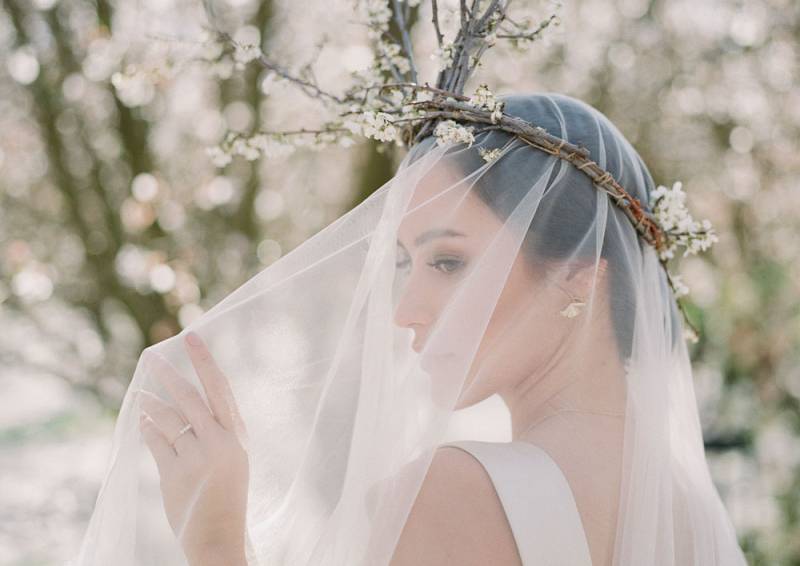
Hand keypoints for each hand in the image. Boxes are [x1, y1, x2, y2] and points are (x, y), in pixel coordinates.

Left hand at [137, 331, 249, 565]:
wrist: (220, 537)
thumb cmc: (228, 497)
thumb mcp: (233, 459)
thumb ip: (217, 432)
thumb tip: (187, 406)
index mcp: (237, 436)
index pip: (220, 388)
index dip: (205, 361)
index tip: (192, 338)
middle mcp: (219, 441)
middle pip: (190, 397)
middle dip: (169, 374)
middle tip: (152, 358)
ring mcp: (196, 457)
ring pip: (168, 417)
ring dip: (152, 403)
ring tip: (141, 394)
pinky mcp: (174, 473)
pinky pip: (156, 441)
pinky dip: (147, 428)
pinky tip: (142, 420)